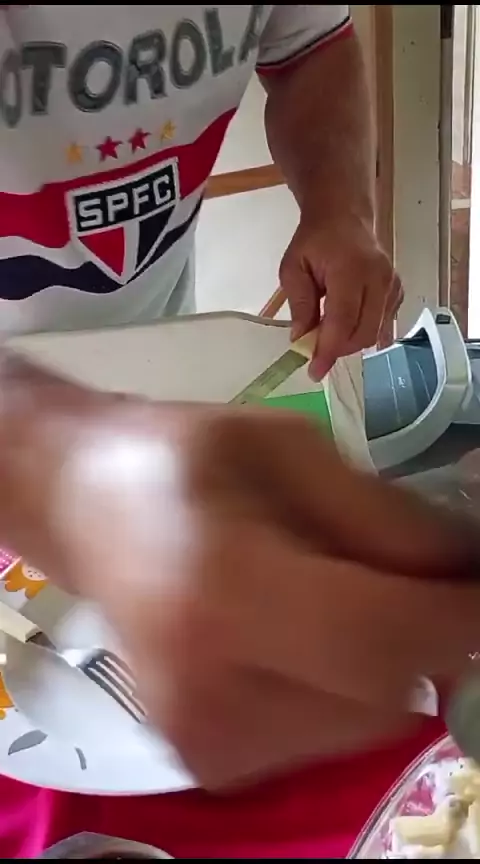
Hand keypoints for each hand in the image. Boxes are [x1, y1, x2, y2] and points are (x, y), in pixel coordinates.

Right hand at [3, 357, 479, 787]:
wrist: (86, 506)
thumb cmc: (183, 459)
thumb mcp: (291, 449)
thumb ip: (388, 520)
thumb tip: (470, 573)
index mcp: (224, 591)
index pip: (384, 637)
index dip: (461, 619)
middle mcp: (209, 689)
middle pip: (388, 695)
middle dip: (424, 637)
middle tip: (410, 576)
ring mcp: (204, 740)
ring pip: (368, 724)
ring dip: (385, 664)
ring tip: (336, 595)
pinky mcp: (208, 759)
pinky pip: (327, 737)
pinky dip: (343, 688)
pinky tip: (302, 634)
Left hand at [280, 216, 402, 379]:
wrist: (344, 217)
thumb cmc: (315, 241)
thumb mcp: (293, 268)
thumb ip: (299, 304)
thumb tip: (301, 339)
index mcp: (351, 270)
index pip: (342, 321)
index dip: (329, 350)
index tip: (315, 372)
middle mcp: (378, 279)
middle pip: (363, 333)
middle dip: (338, 349)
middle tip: (316, 351)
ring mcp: (392, 285)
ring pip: (375, 333)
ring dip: (350, 343)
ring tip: (328, 333)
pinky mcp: (397, 291)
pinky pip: (383, 325)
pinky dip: (364, 333)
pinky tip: (347, 325)